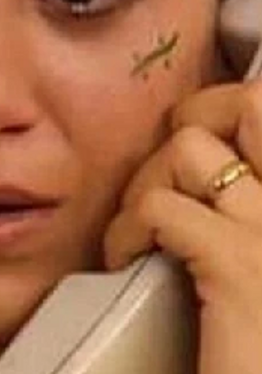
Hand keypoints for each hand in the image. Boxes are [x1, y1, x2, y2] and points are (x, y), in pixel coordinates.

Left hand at [105, 81, 261, 373]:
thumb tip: (204, 183)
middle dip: (190, 125)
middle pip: (246, 103)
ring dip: (147, 183)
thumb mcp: (259, 269)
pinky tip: (125, 263)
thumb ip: (246, 219)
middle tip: (163, 180)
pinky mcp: (239, 267)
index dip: (228, 114)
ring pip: (189, 149)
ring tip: (140, 232)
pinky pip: (158, 207)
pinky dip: (126, 229)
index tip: (195, 154)